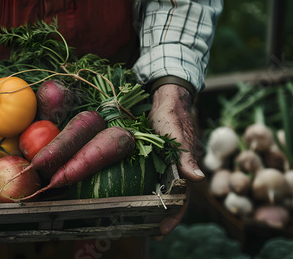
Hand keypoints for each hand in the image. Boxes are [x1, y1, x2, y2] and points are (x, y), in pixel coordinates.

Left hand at [149, 84, 203, 234]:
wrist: (165, 99)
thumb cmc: (171, 115)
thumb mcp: (175, 134)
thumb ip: (186, 156)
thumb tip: (197, 180)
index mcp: (184, 168)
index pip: (182, 198)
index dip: (174, 216)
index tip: (162, 231)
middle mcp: (176, 170)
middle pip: (172, 199)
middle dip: (162, 217)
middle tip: (150, 232)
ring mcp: (165, 165)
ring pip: (161, 190)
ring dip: (153, 206)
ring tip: (139, 220)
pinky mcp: (154, 158)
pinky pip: (151, 178)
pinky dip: (145, 189)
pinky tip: (133, 196)